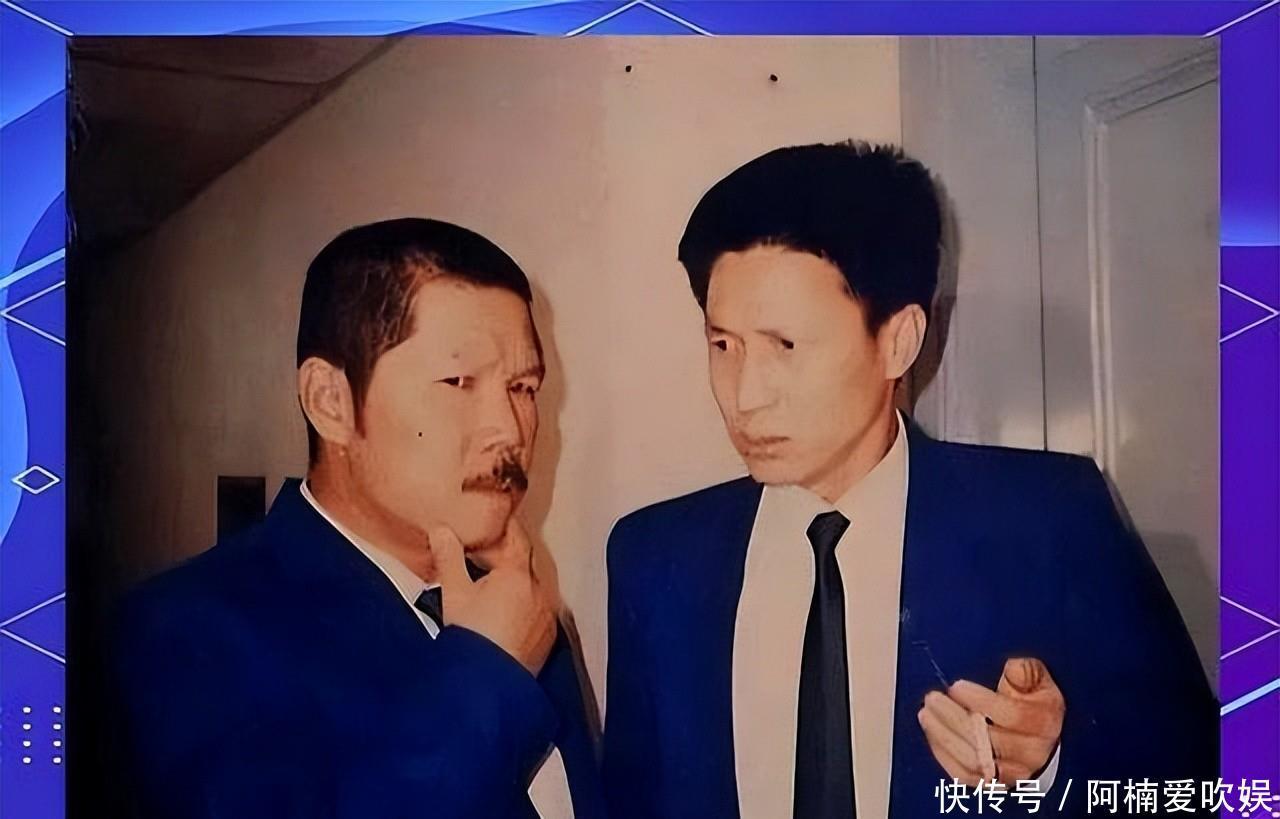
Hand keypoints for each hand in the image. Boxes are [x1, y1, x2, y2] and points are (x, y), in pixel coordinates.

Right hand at [427, 519, 556, 675]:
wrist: (487, 685)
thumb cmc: (471, 639)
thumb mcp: (453, 595)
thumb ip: (448, 558)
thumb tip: (442, 532)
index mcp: (517, 575)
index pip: (517, 538)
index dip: (507, 526)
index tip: (500, 518)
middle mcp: (538, 591)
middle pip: (524, 564)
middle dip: (507, 559)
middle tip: (486, 557)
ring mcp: (545, 615)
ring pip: (532, 589)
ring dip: (516, 585)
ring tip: (493, 590)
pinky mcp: (547, 636)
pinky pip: (537, 612)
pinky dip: (524, 608)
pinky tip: (506, 615)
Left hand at [917, 657, 1064, 784]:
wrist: (1038, 737)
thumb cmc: (1033, 705)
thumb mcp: (1037, 682)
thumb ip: (1027, 672)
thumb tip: (1015, 667)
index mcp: (1044, 723)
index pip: (1013, 716)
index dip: (981, 701)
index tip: (957, 687)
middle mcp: (1032, 753)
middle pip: (990, 741)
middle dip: (954, 718)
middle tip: (934, 699)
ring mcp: (1013, 773)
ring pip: (974, 762)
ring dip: (944, 736)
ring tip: (927, 714)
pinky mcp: (994, 784)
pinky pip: (965, 776)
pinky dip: (944, 755)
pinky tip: (933, 734)